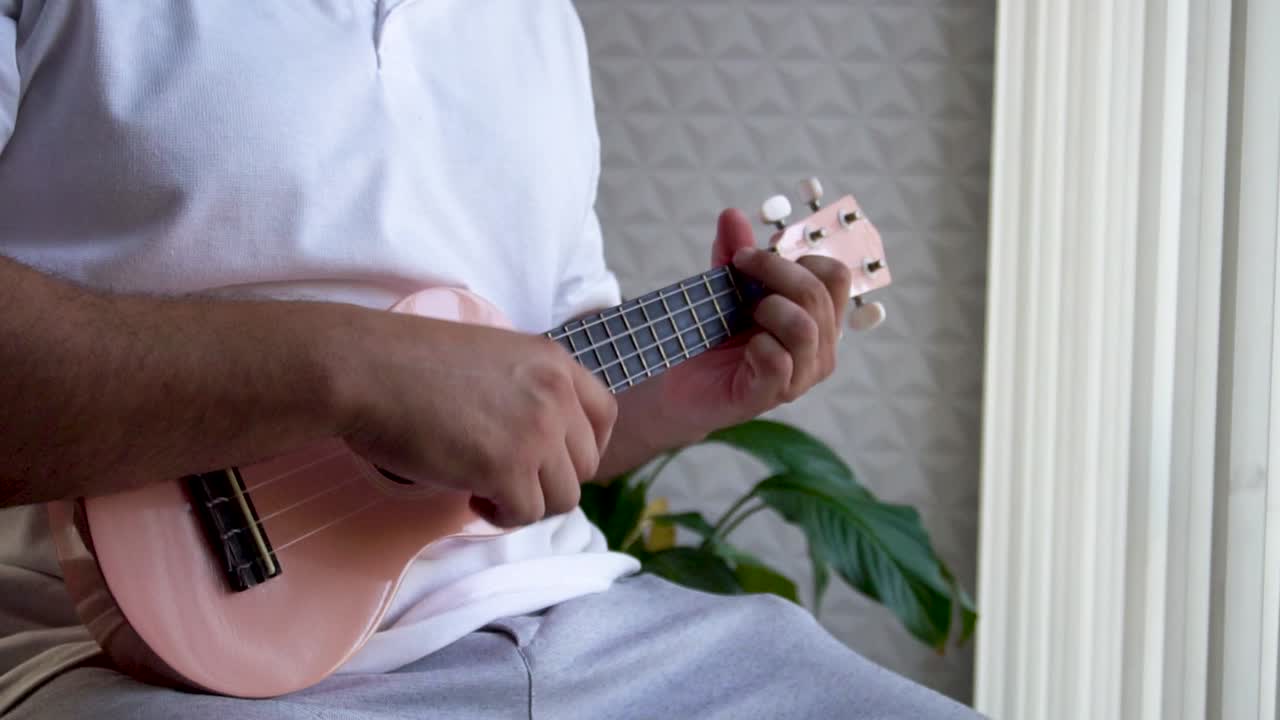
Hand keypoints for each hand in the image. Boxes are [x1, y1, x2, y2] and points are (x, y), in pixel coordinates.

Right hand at [334, 314, 616, 527]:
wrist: (365, 369)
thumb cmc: (408, 361)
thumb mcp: (490, 357)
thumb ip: (525, 389)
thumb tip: (540, 441)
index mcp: (553, 361)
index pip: (605, 415)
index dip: (586, 447)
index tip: (556, 462)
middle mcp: (555, 395)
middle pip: (585, 464)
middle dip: (549, 480)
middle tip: (505, 479)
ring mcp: (536, 432)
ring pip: (562, 497)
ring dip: (525, 501)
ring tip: (483, 488)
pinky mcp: (507, 469)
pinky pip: (525, 514)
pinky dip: (500, 516)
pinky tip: (469, 495)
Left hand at [601, 209, 850, 471]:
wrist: (681, 384)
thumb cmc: (714, 338)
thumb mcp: (724, 289)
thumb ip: (732, 254)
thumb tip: (732, 214)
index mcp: (818, 319)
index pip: (835, 276)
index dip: (799, 255)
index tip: (754, 254)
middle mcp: (819, 349)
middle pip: (819, 294)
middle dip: (775, 269)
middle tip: (739, 264)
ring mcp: (800, 377)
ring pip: (805, 327)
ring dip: (770, 307)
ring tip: (745, 311)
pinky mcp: (770, 396)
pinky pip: (779, 363)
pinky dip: (759, 345)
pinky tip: (744, 346)